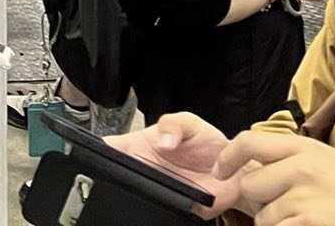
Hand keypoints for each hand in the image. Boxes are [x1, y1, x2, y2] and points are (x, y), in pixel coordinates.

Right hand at [106, 113, 240, 217]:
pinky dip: (155, 210)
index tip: (98, 153)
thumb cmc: (208, 144)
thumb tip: (163, 142)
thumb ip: (174, 125)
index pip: (109, 148)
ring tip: (153, 183)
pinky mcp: (170, 208)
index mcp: (140, 145)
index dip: (98, 151)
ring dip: (134, 193)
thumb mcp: (190, 123)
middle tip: (126, 171)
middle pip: (115, 174)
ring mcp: (154, 190)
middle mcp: (142, 169)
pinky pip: (155, 212)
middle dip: (113, 175)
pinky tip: (166, 199)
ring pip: (131, 195)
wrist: (235, 172)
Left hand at [215, 130, 334, 225]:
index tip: (221, 171)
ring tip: (310, 222)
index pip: (248, 141)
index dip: (228, 158)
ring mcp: (307, 195)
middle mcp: (304, 166)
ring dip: (278, 225)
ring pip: (262, 216)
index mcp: (307, 148)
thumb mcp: (329, 165)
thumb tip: (247, 164)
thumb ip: (291, 160)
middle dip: (261, 203)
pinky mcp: (310, 221)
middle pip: (250, 185)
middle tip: (290, 210)